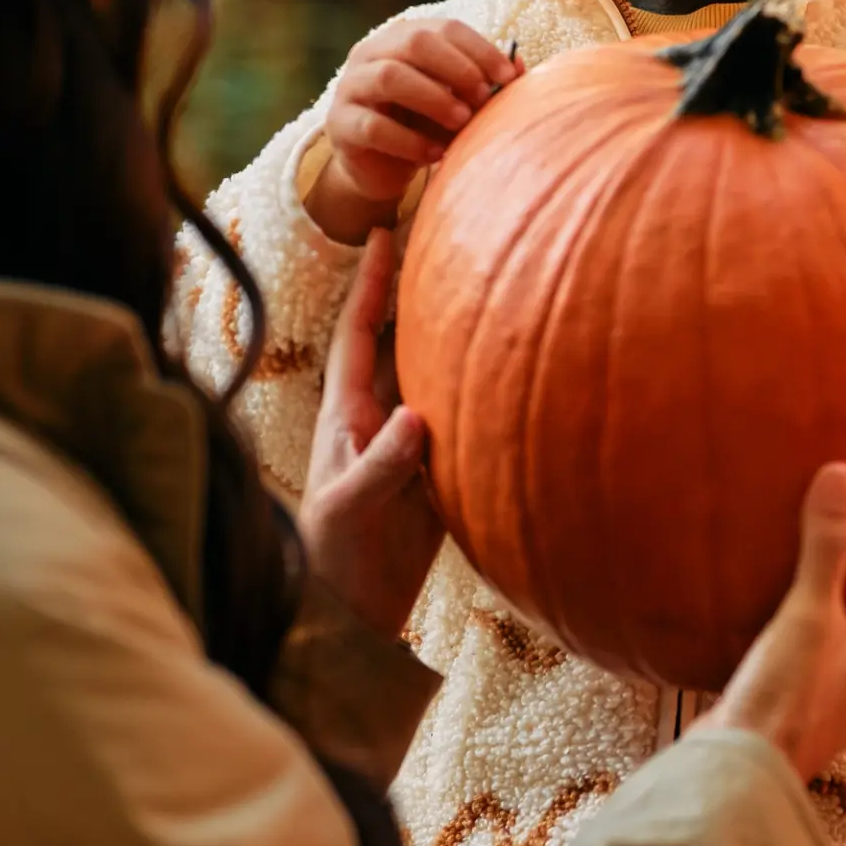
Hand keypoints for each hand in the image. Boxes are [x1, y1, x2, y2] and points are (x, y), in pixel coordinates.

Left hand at [299, 228, 447, 637]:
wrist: (352, 613)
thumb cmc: (333, 561)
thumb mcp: (348, 512)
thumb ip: (379, 466)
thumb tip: (417, 416)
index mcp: (347, 417)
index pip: (359, 335)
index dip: (370, 285)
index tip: (382, 233)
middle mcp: (379, 419)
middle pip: (398, 341)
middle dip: (414, 291)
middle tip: (440, 240)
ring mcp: (409, 444)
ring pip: (432, 374)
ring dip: (453, 334)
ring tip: (484, 288)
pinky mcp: (437, 473)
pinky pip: (464, 419)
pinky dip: (483, 388)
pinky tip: (512, 369)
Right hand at [305, 14, 519, 244]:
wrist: (382, 167)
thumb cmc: (425, 124)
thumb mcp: (457, 100)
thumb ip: (483, 82)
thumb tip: (521, 67)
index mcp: (402, 38)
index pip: (444, 28)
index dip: (479, 49)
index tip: (510, 77)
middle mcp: (371, 53)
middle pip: (414, 43)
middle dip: (456, 69)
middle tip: (483, 98)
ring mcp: (350, 86)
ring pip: (388, 77)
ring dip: (433, 98)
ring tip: (462, 122)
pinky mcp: (340, 124)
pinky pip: (373, 126)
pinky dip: (409, 140)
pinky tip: (435, 154)